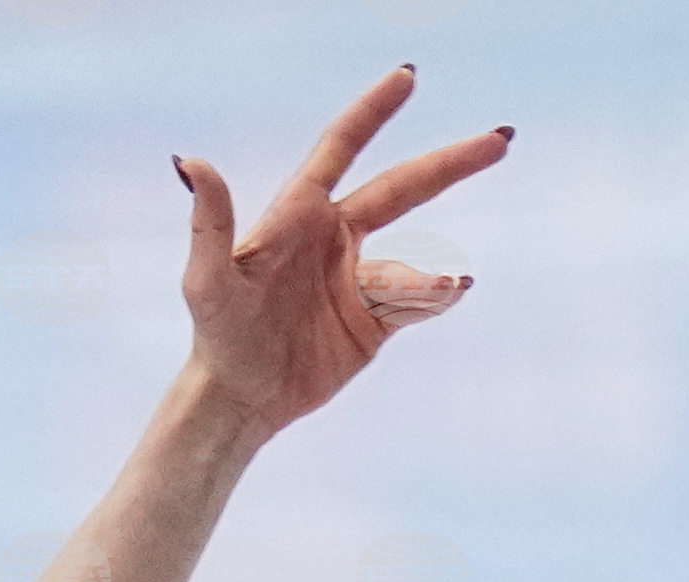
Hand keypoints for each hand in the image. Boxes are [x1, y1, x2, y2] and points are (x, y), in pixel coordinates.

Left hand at [174, 67, 511, 437]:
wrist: (240, 399)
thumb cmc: (218, 334)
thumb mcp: (207, 280)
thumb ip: (209, 220)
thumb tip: (189, 162)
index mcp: (300, 214)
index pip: (344, 147)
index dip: (374, 111)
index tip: (408, 77)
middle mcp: (336, 238)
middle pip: (402, 188)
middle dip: (450, 163)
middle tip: (499, 139)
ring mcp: (357, 279)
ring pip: (409, 267)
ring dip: (426, 279)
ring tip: (443, 290)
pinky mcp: (372, 322)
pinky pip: (413, 304)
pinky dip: (434, 299)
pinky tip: (452, 292)